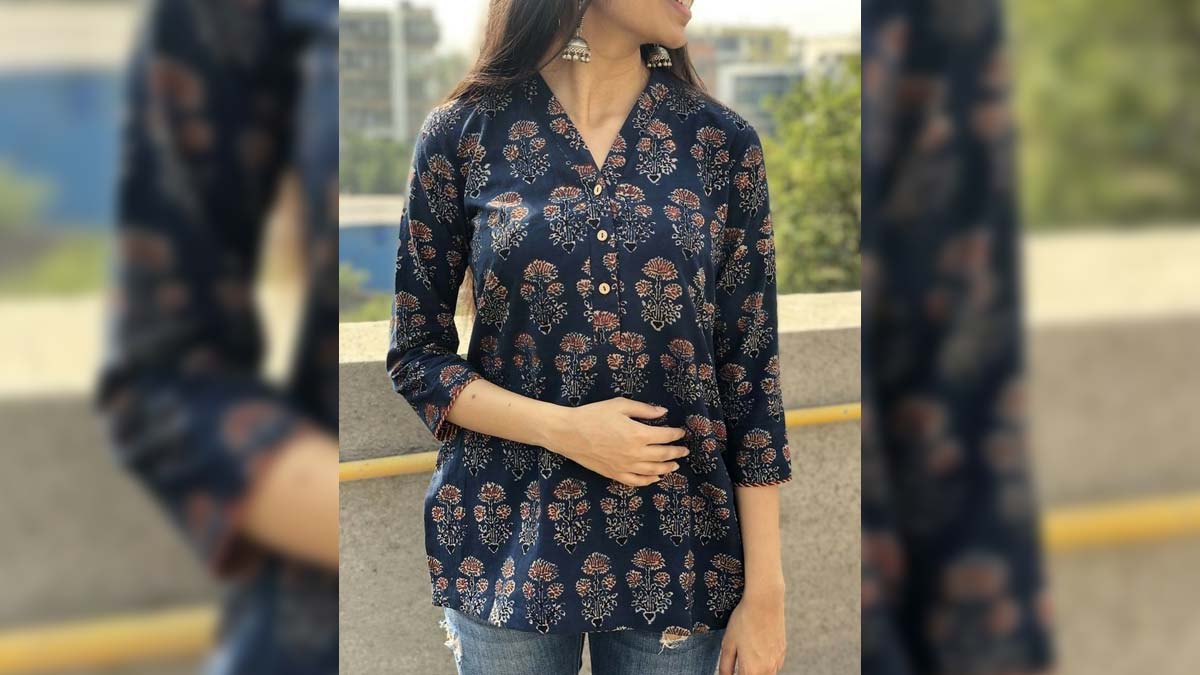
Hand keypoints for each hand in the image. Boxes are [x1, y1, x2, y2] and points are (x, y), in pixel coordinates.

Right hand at [541, 397, 688, 485]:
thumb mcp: (620, 405)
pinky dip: (649, 480)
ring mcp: (626, 466)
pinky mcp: (615, 474)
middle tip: (684, 450)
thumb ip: (644, 410)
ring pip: (654, 470)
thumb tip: (662, 412)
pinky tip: (656, 477)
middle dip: (676, 452)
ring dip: (667, 467)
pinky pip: (637, 481)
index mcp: (638, 434)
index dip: (676, 434)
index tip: (681, 432)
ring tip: (675, 465)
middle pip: (663, 455)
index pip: (665, 436)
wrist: (569, 433)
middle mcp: (635, 453)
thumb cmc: (593, 415)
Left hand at [719, 587, 786, 674]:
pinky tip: (757, 651)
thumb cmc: (744, 620)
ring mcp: (777, 661)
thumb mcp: (728, 643)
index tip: (731, 671)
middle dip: (745, 674)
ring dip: (756, 672)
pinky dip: (765, 664)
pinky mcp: (782, 652)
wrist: (765, 601)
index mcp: (751, 670)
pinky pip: (774, 666)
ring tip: (747, 656)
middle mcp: (767, 669)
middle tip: (738, 664)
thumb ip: (725, 666)